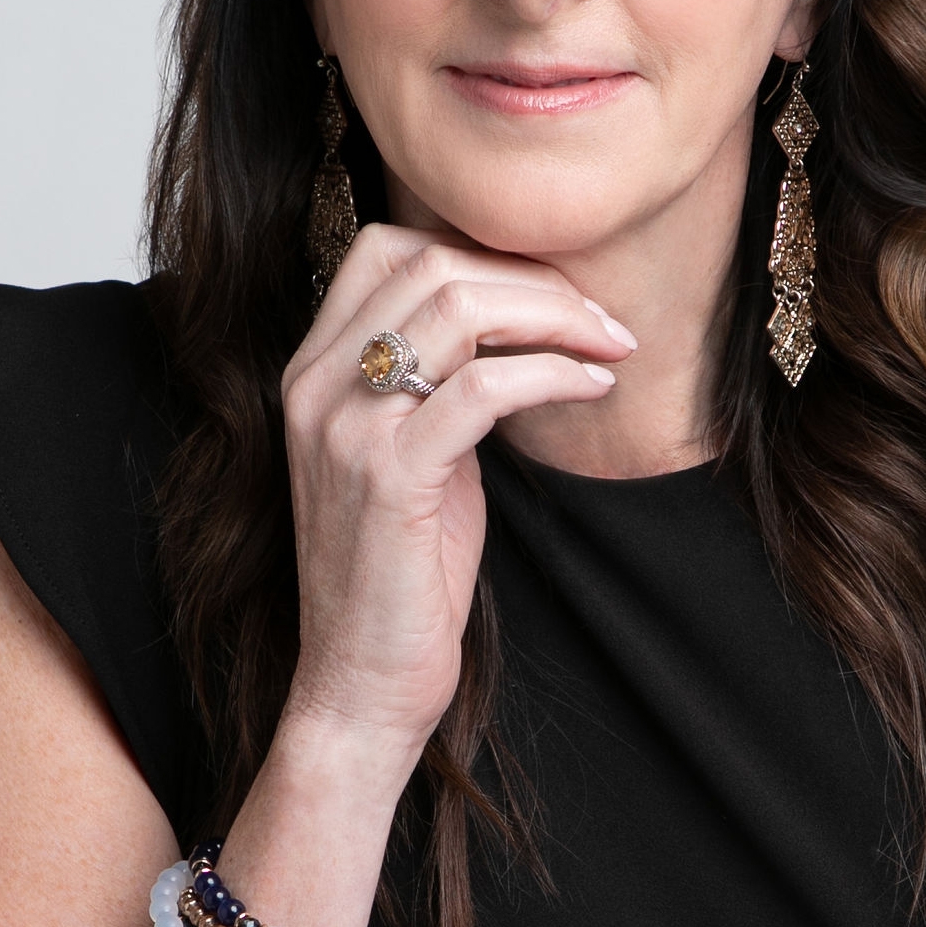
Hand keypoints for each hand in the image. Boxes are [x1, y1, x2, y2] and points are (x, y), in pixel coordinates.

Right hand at [277, 227, 635, 756]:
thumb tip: (523, 319)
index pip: (386, 246)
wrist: (362, 680)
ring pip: (459, 308)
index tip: (554, 292)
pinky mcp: (390, 475)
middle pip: (432, 264)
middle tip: (606, 322)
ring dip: (556, 317)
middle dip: (538, 280)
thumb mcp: (414, 453)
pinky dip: (554, 375)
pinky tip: (593, 389)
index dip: (481, 250)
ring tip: (612, 347)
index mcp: (313, 370)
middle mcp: (315, 385)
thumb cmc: (402, 571)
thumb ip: (441, 381)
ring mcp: (346, 427)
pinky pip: (485, 386)